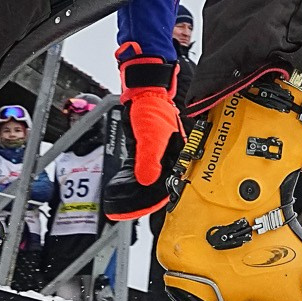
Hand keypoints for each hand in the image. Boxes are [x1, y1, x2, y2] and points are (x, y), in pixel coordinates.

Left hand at [110, 56, 180, 210]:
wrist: (142, 91)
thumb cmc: (151, 108)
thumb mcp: (149, 136)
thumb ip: (148, 159)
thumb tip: (146, 180)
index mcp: (178, 155)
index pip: (170, 186)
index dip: (153, 200)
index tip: (138, 209)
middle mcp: (170, 156)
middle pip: (161, 185)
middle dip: (144, 199)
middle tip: (127, 209)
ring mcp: (160, 153)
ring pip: (151, 179)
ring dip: (137, 190)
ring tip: (123, 202)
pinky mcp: (149, 149)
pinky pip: (142, 169)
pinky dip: (132, 178)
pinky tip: (123, 184)